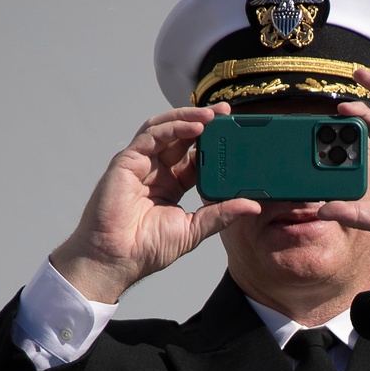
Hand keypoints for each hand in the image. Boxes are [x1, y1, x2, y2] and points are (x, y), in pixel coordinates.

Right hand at [51, 105, 261, 302]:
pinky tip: (194, 126)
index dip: (214, 143)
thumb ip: (221, 214)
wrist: (117, 259)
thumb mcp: (194, 229)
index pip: (194, 155)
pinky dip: (173, 128)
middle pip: (181, 136)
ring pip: (165, 129)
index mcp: (171, 184)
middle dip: (204, 121)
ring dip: (189, 118)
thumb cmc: (148, 248)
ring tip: (213, 114)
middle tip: (227, 112)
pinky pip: (151, 136)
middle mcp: (156, 170)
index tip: (235, 134)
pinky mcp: (127, 162)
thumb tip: (253, 206)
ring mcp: (141, 164)